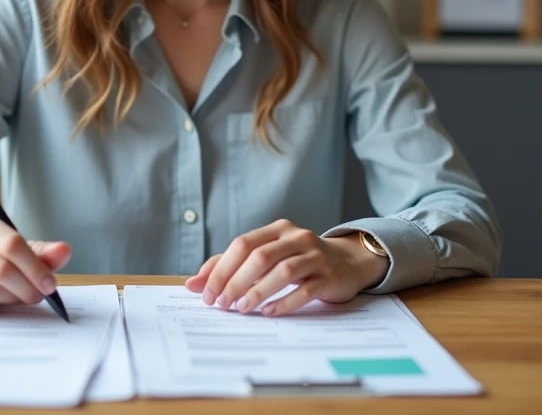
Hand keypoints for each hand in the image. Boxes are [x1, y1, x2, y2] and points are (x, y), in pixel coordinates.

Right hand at [0, 208, 70, 312]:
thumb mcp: (4, 243)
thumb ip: (37, 249)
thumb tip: (65, 252)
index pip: (11, 243)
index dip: (35, 266)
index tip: (50, 283)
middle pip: (2, 269)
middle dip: (27, 287)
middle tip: (39, 296)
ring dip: (13, 299)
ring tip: (20, 297)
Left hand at [184, 219, 388, 317]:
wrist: (349, 263)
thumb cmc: (300, 261)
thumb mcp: (268, 257)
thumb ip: (231, 267)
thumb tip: (193, 284)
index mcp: (277, 230)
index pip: (242, 244)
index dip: (221, 269)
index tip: (206, 293)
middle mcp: (296, 237)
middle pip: (259, 256)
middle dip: (235, 281)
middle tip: (222, 304)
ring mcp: (315, 256)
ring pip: (283, 271)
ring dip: (258, 291)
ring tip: (242, 308)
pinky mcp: (329, 276)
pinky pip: (306, 289)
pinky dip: (285, 301)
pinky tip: (270, 312)